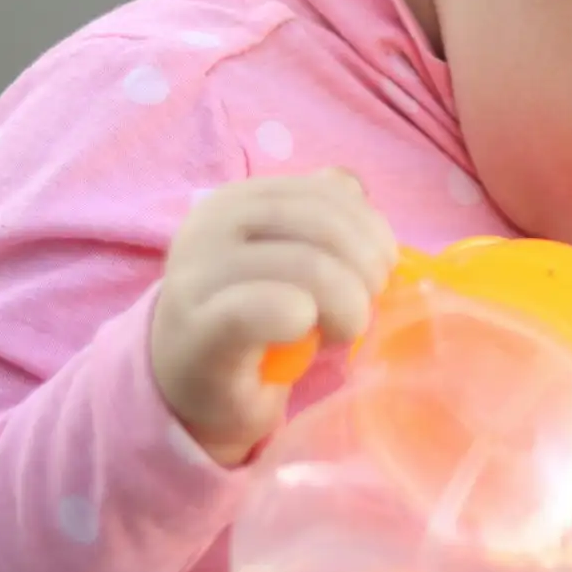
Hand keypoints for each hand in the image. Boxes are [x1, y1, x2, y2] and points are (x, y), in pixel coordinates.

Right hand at [152, 170, 398, 465]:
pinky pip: (264, 309)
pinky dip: (301, 319)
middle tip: (367, 307)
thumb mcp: (286, 258)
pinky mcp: (197, 328)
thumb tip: (353, 186)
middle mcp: (211, 225)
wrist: (188, 385)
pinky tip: (306, 333)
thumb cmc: (251, 321)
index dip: (370, 228)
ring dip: (347, 303)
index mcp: (236, 201)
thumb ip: (318, 218)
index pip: (325, 192)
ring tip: (342, 331)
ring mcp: (199, 274)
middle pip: (322, 225)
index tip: (384, 268)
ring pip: (307, 266)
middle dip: (366, 268)